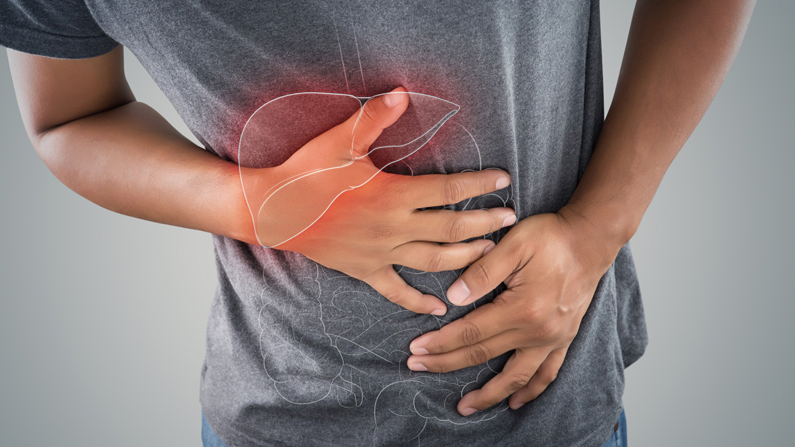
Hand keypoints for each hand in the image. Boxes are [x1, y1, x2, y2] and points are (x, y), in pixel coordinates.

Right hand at [241, 87, 516, 315]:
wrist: (271, 210)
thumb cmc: (306, 173)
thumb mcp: (340, 140)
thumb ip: (374, 117)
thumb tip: (403, 93)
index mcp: (393, 195)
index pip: (449, 191)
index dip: (479, 185)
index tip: (503, 180)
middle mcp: (393, 228)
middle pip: (451, 229)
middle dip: (485, 225)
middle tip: (510, 219)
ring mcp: (381, 253)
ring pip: (434, 261)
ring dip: (465, 258)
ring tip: (489, 253)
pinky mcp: (365, 270)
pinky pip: (397, 292)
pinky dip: (419, 302)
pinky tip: (440, 309)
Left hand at [406, 207, 622, 413]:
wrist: (591, 239)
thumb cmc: (552, 237)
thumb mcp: (514, 243)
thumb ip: (482, 272)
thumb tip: (453, 298)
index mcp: (522, 308)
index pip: (471, 332)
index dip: (440, 343)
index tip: (417, 349)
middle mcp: (538, 331)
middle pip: (484, 355)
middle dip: (447, 363)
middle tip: (417, 367)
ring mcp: (553, 338)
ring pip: (515, 377)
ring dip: (488, 394)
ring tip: (464, 406)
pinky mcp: (564, 338)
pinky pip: (546, 374)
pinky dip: (530, 391)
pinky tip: (514, 401)